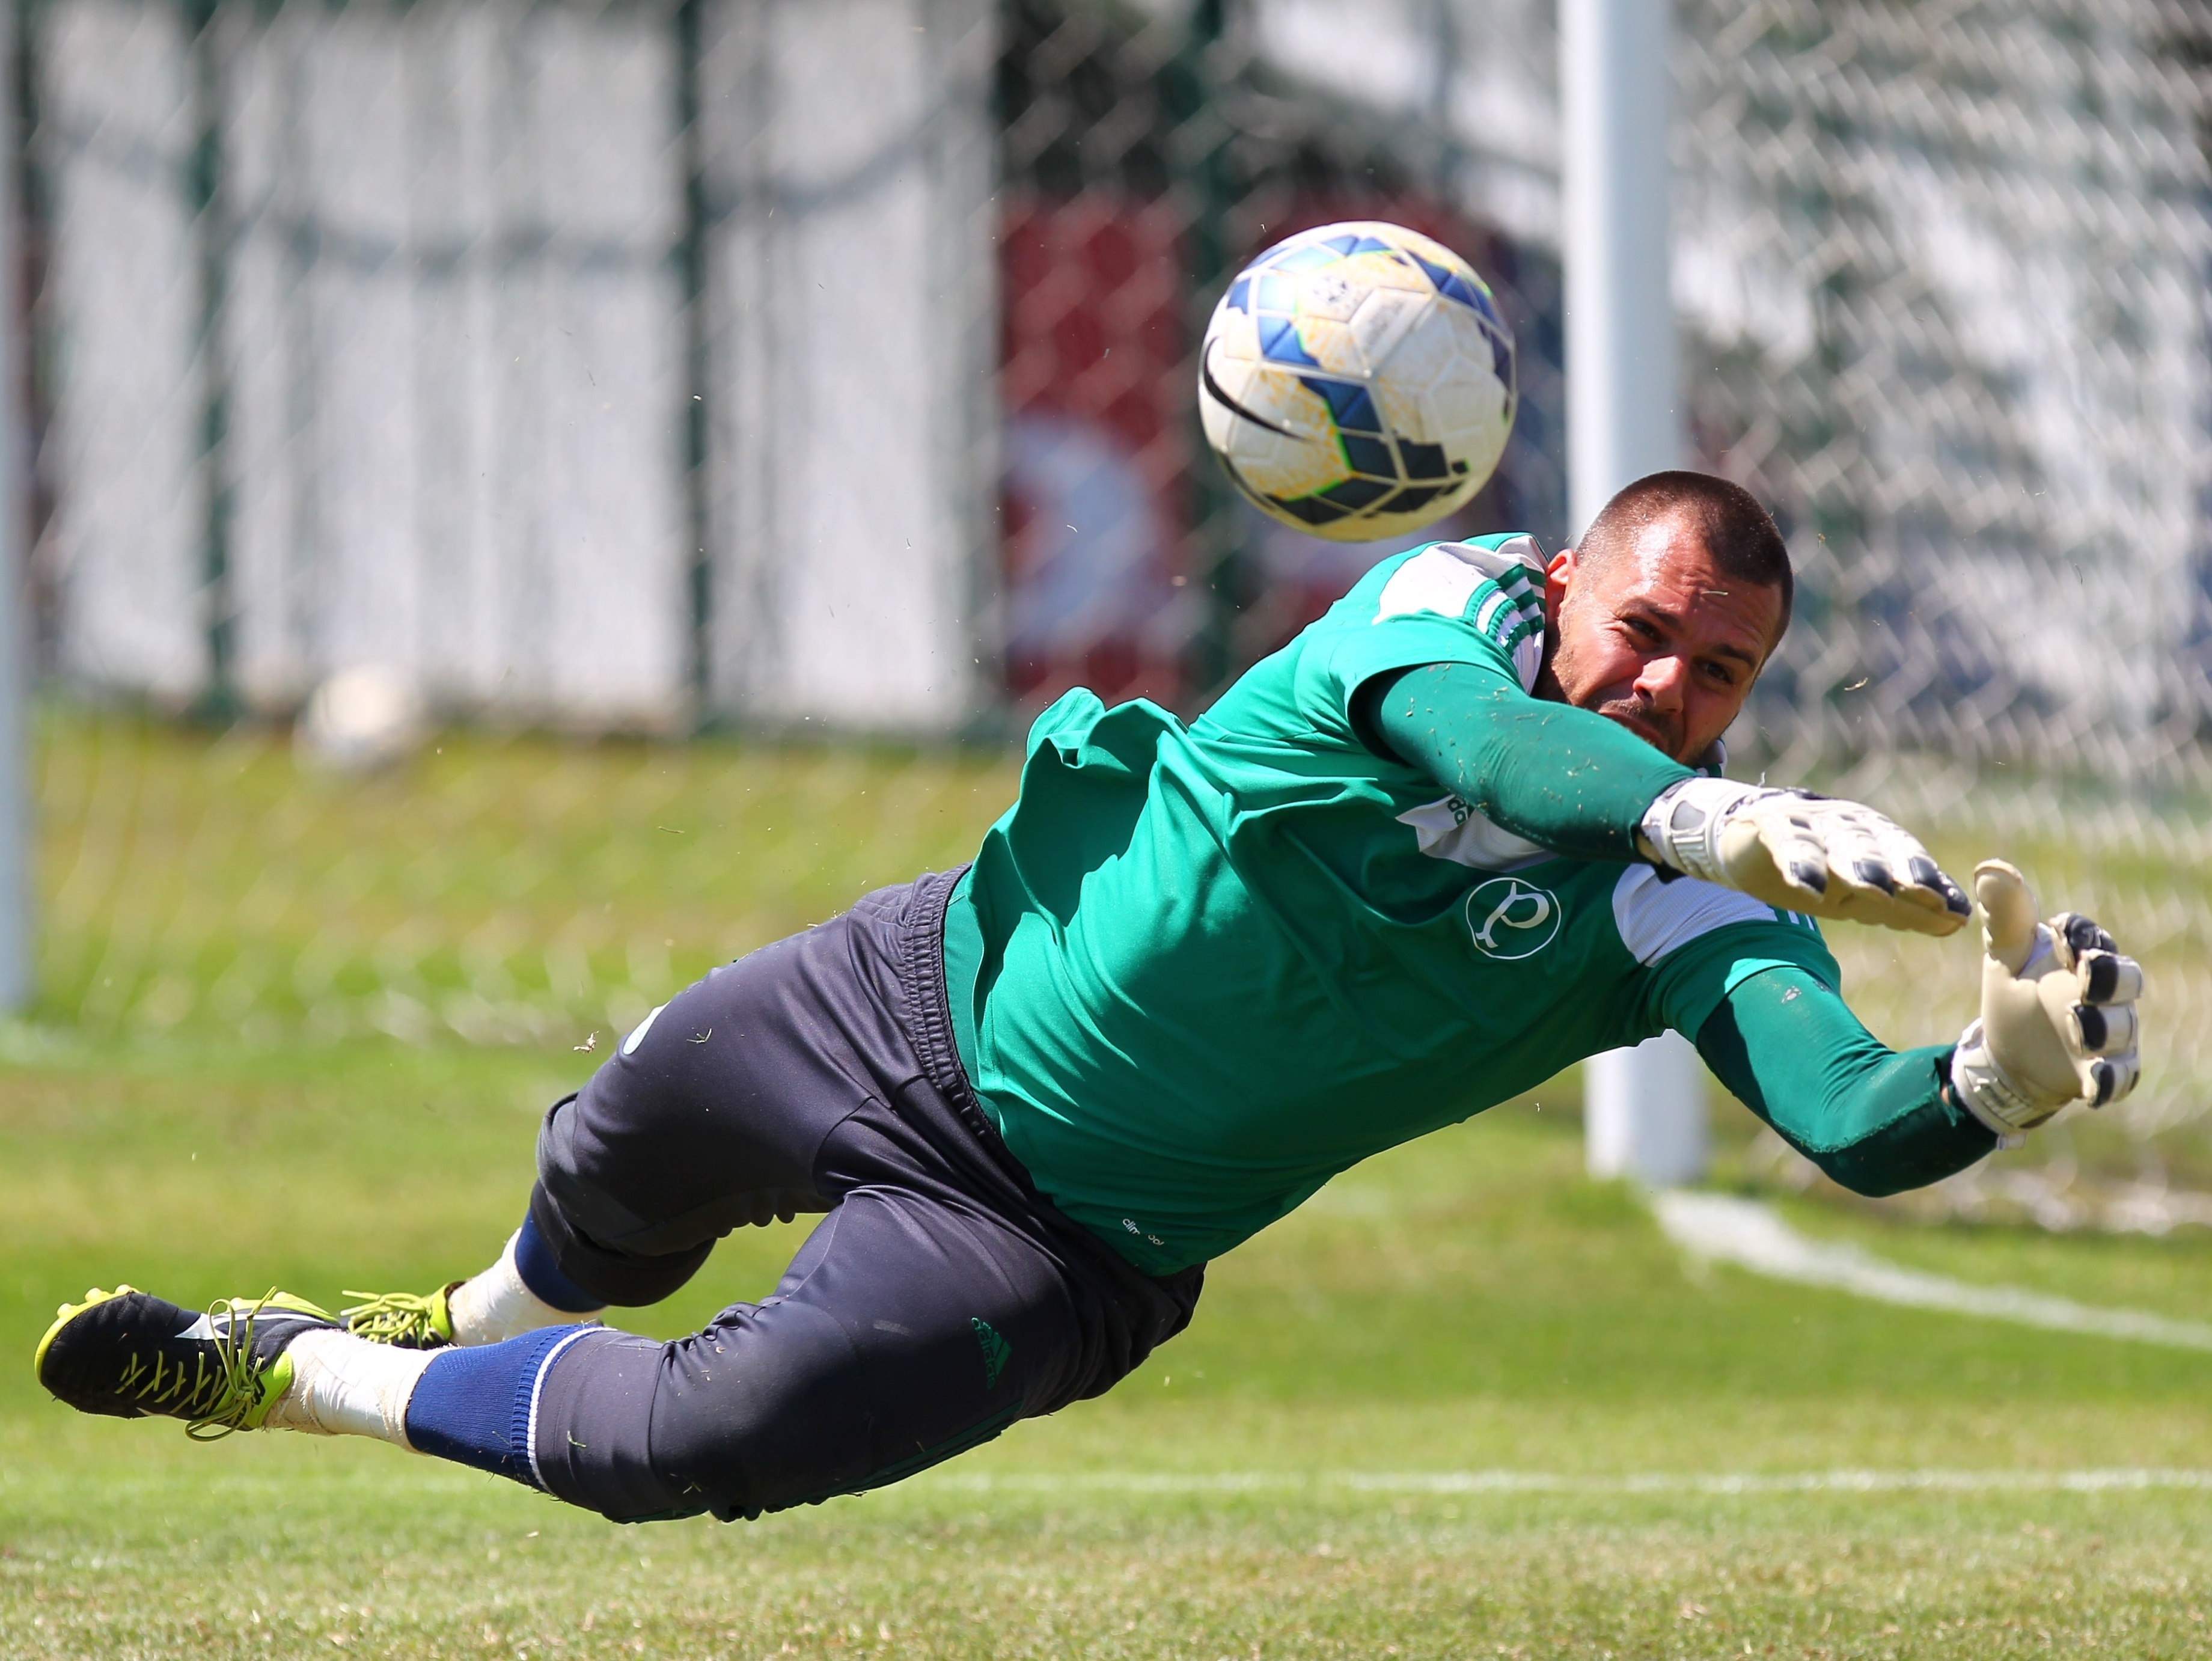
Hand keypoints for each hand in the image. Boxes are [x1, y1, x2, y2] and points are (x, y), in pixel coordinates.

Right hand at [1637, 778, 1971, 935]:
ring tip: (1874, 891)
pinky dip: (1800, 865)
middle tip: (1923, 893)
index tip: (1954, 911)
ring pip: (1837, 842)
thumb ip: (1905, 905)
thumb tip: (1959, 922)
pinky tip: (1808, 890)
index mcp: (1875, 837)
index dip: (1930, 882)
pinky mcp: (1770, 825)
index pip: (1908, 858)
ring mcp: (1808, 822)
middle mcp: (1847, 824)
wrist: (1746, 838)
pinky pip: (1788, 844)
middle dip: (1902, 869)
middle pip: (1879, 846)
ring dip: (1857, 864)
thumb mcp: (1860, 892)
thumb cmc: (1816, 868)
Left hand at [1949, 860, 2142, 1139]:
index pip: (2092, 938)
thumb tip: (1989, 866)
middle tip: (2086, 972)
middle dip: (2110, 976)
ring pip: (2122, 1028)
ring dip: (2102, 1027)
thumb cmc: (2015, 992)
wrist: (2008, 1052)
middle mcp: (2108, 994)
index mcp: (2083, 957)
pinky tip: (2094, 1085)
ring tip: (2075, 1023)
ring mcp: (2111, 1034)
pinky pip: (2120, 1077)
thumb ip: (2004, 914)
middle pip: (2127, 979)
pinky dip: (2110, 1081)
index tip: (2061, 933)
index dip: (2081, 935)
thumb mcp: (2004, 954)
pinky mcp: (2104, 1072)